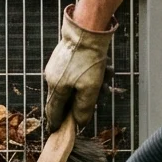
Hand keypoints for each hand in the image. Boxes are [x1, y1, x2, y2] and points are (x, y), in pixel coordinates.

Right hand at [44, 6, 115, 129]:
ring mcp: (57, 66)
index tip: (58, 131)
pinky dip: (91, 72)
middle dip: (86, 98)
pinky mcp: (64, 56)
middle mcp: (53, 77)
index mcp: (56, 88)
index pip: (54, 112)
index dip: (57, 123)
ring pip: (76, 83)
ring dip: (93, 83)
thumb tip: (80, 122)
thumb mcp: (90, 89)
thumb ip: (84, 108)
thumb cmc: (88, 60)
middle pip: (67, 97)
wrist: (87, 29)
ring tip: (108, 74)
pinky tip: (105, 66)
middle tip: (101, 93)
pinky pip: (77, 70)